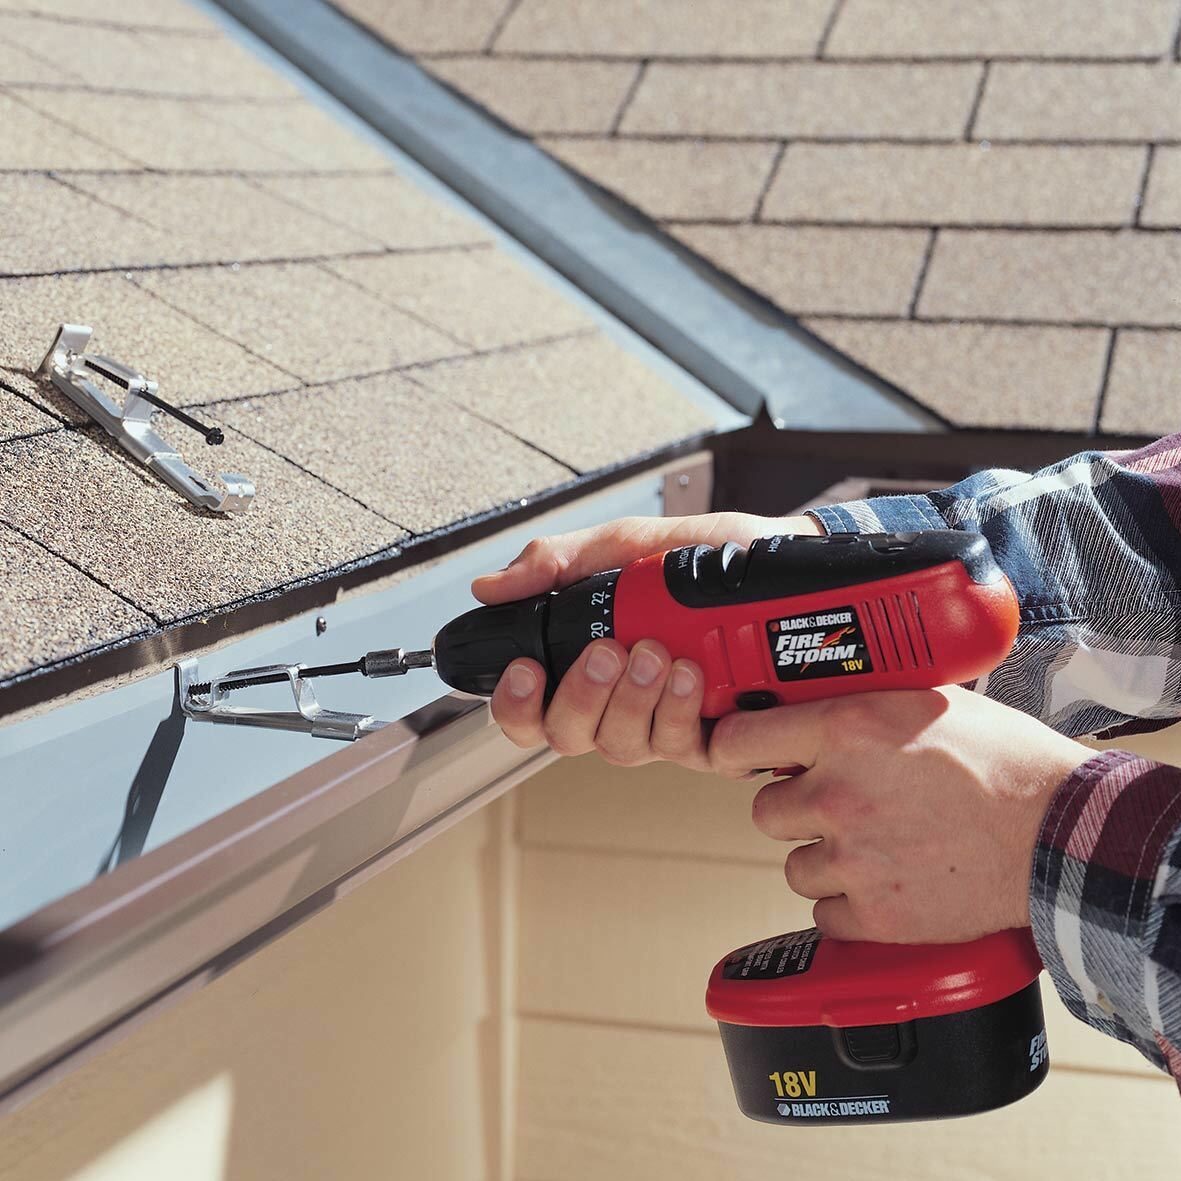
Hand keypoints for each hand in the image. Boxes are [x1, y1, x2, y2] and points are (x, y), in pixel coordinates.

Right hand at [473, 512, 821, 769]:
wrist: (783, 562)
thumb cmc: (708, 557)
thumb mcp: (627, 544)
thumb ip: (559, 563)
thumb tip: (492, 585)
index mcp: (590, 666)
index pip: (531, 711)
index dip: (515, 704)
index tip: (525, 669)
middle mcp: (621, 704)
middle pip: (568, 737)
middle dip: (580, 696)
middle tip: (608, 652)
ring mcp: (665, 725)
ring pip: (621, 747)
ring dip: (633, 701)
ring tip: (656, 652)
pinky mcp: (714, 739)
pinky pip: (679, 747)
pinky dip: (679, 711)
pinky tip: (690, 675)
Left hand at [708, 686, 1091, 942]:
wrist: (1060, 834)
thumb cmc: (1007, 762)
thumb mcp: (926, 701)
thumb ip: (861, 708)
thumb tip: (819, 706)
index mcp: (846, 729)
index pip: (738, 739)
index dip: (732, 750)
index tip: (737, 758)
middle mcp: (837, 793)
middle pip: (764, 811)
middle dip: (795, 809)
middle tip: (837, 806)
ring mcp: (853, 857)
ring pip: (794, 866)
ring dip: (824, 859)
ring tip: (875, 847)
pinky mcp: (876, 914)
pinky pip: (826, 914)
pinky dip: (850, 906)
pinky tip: (888, 883)